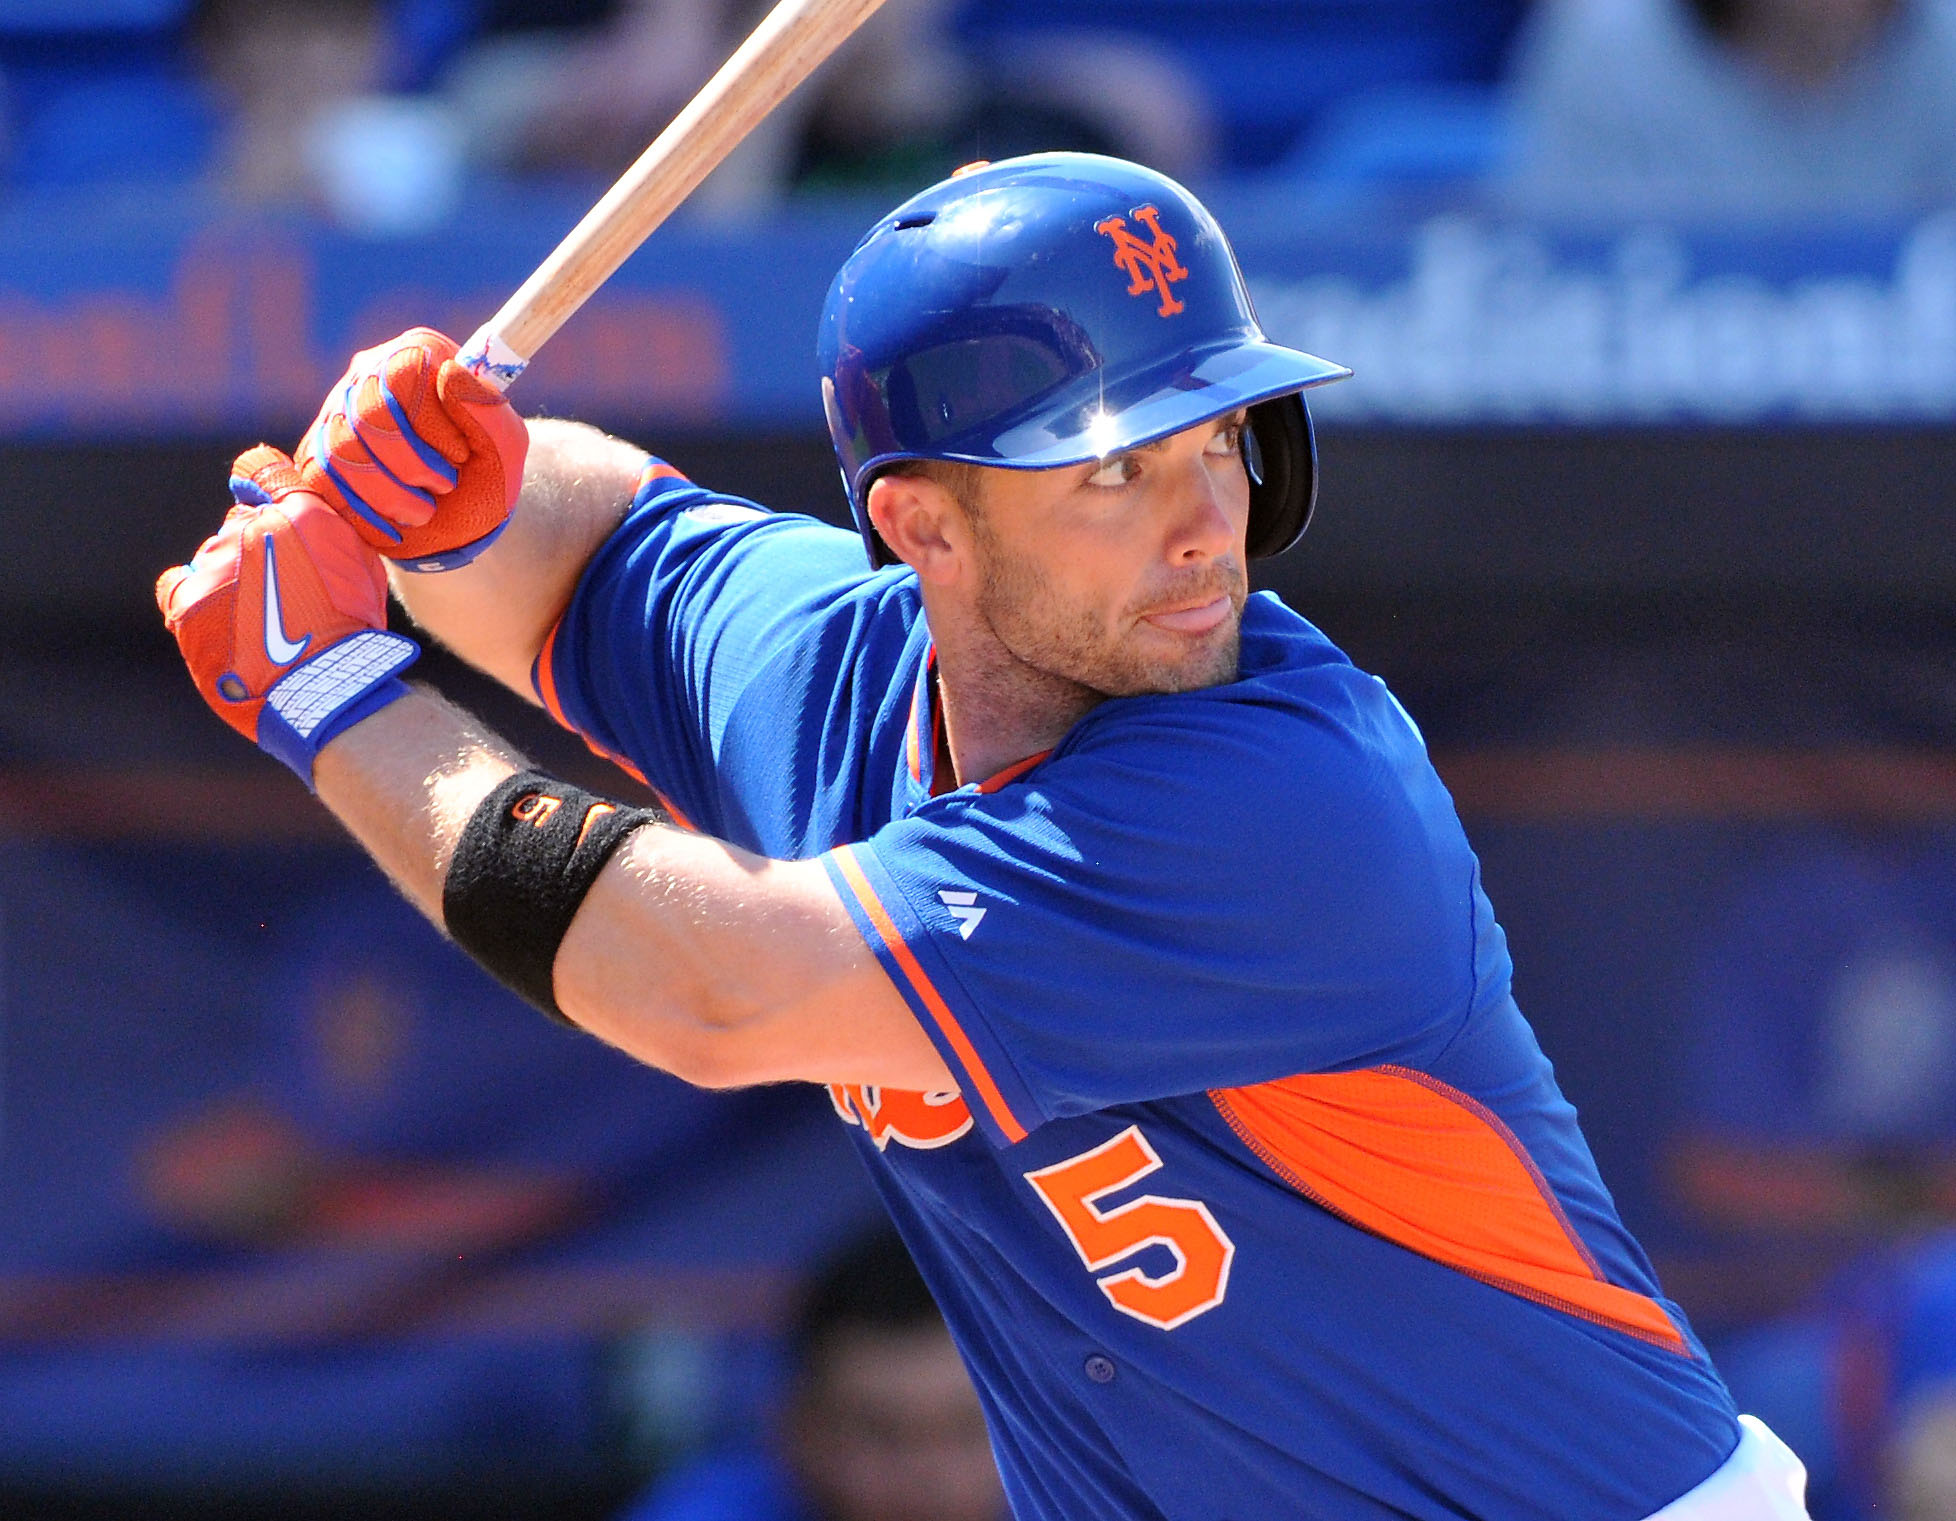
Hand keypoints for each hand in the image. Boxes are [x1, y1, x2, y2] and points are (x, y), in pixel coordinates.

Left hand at [156, 446, 418, 780]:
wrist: (325, 689)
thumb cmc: (354, 635)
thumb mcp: (363, 569)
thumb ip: (329, 536)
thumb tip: (308, 526)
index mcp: (301, 512)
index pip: (260, 470)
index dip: (260, 484)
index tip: (263, 500)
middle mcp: (251, 528)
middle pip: (239, 523)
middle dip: (258, 549)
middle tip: (284, 592)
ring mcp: (215, 564)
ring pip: (214, 556)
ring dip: (231, 579)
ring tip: (259, 622)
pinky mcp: (188, 602)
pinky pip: (178, 584)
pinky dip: (193, 595)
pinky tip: (213, 616)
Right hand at [295, 327, 529, 572]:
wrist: (456, 528)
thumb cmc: (484, 478)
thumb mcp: (506, 450)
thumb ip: (489, 411)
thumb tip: (451, 374)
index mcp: (419, 355)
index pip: (404, 370)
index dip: (432, 422)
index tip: (461, 454)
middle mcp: (369, 374)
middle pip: (369, 413)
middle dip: (413, 465)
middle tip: (444, 485)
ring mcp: (335, 412)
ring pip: (342, 450)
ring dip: (392, 494)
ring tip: (424, 509)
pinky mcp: (313, 453)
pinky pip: (322, 479)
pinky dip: (365, 511)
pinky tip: (393, 518)